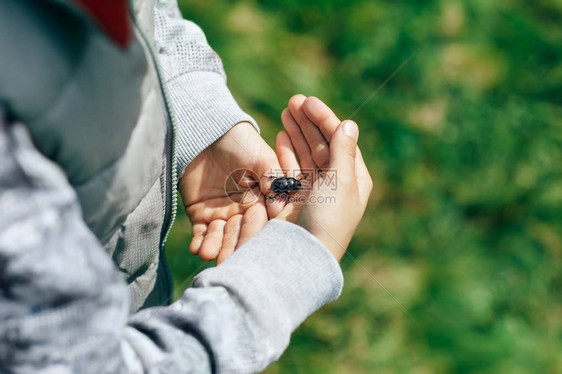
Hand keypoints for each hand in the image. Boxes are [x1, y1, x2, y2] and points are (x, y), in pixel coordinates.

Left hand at [179, 122, 283, 264]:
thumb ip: (272, 179)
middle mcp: (244, 211)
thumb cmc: (239, 141)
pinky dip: (199, 242)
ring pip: (221, 237)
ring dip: (216, 247)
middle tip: (229, 262)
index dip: (255, 234)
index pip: (261, 222)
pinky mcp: (201, 215)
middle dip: (235, 247)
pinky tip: (197, 249)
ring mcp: (222, 214)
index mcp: (263, 200)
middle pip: (240, 234)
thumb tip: (280, 208)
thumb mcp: (261, 157)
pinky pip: (201, 233)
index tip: (252, 248)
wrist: (205, 132)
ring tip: (209, 254)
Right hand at [275, 95, 372, 259]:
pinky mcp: (295, 197)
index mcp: (354, 178)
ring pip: (305, 153)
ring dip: (295, 132)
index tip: (308, 102)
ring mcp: (314, 190)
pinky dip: (285, 152)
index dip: (324, 118)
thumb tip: (350, 124)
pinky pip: (290, 168)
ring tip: (284, 112)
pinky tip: (280, 135)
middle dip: (308, 122)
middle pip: (321, 144)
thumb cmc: (328, 218)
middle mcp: (335, 182)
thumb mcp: (341, 181)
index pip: (340, 139)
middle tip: (292, 101)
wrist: (303, 252)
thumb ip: (343, 150)